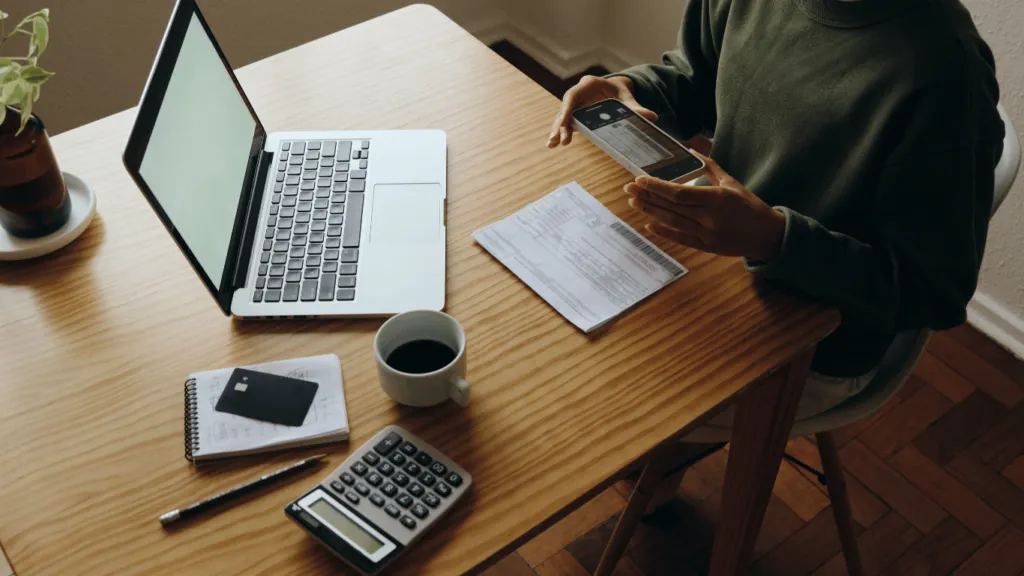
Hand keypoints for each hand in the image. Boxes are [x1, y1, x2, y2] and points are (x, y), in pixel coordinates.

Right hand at [547, 75, 657, 147]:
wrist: (616, 89)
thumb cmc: (620, 91)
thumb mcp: (627, 97)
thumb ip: (636, 107)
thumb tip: (651, 117)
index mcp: (589, 84)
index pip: (573, 96)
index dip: (567, 109)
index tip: (564, 122)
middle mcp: (578, 93)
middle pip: (565, 108)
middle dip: (560, 124)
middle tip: (559, 140)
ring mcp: (575, 104)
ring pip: (562, 116)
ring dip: (557, 130)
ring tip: (551, 145)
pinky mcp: (575, 113)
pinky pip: (566, 123)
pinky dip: (561, 132)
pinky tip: (555, 144)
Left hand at [623, 153, 785, 260]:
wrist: (767, 235)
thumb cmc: (749, 205)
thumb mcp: (731, 182)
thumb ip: (710, 167)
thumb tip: (691, 151)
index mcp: (717, 198)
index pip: (679, 192)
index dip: (657, 186)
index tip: (640, 180)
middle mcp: (710, 217)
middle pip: (671, 206)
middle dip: (647, 196)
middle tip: (628, 189)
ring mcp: (707, 234)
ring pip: (672, 222)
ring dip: (651, 212)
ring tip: (634, 203)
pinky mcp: (707, 247)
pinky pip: (681, 239)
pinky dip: (664, 232)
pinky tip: (649, 225)